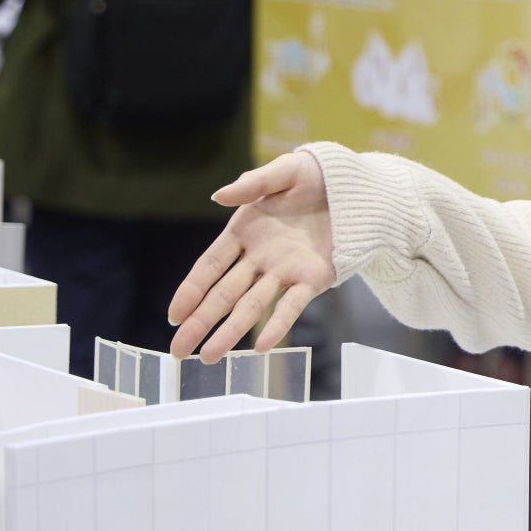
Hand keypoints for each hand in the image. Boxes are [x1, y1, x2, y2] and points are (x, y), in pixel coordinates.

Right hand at [168, 152, 336, 360]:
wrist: (357, 188)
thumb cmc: (315, 177)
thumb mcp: (283, 173)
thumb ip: (253, 185)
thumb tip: (218, 196)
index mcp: (245, 231)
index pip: (210, 266)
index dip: (191, 291)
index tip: (173, 316)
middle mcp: (260, 257)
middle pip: (223, 294)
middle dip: (200, 322)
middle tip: (178, 351)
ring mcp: (285, 271)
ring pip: (251, 306)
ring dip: (230, 331)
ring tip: (208, 357)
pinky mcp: (313, 279)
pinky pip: (292, 306)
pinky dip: (278, 325)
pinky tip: (262, 347)